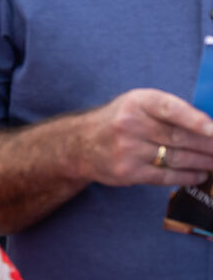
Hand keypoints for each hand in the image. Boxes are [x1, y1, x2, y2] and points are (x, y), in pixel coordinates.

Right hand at [79, 88, 212, 187]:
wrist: (80, 143)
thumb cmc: (119, 121)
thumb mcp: (136, 105)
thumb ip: (168, 111)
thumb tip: (209, 128)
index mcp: (136, 102)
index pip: (169, 108)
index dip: (194, 119)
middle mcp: (130, 124)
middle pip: (179, 137)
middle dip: (208, 146)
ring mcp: (127, 150)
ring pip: (176, 158)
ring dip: (202, 162)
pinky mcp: (128, 172)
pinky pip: (165, 176)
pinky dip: (187, 177)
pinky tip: (199, 175)